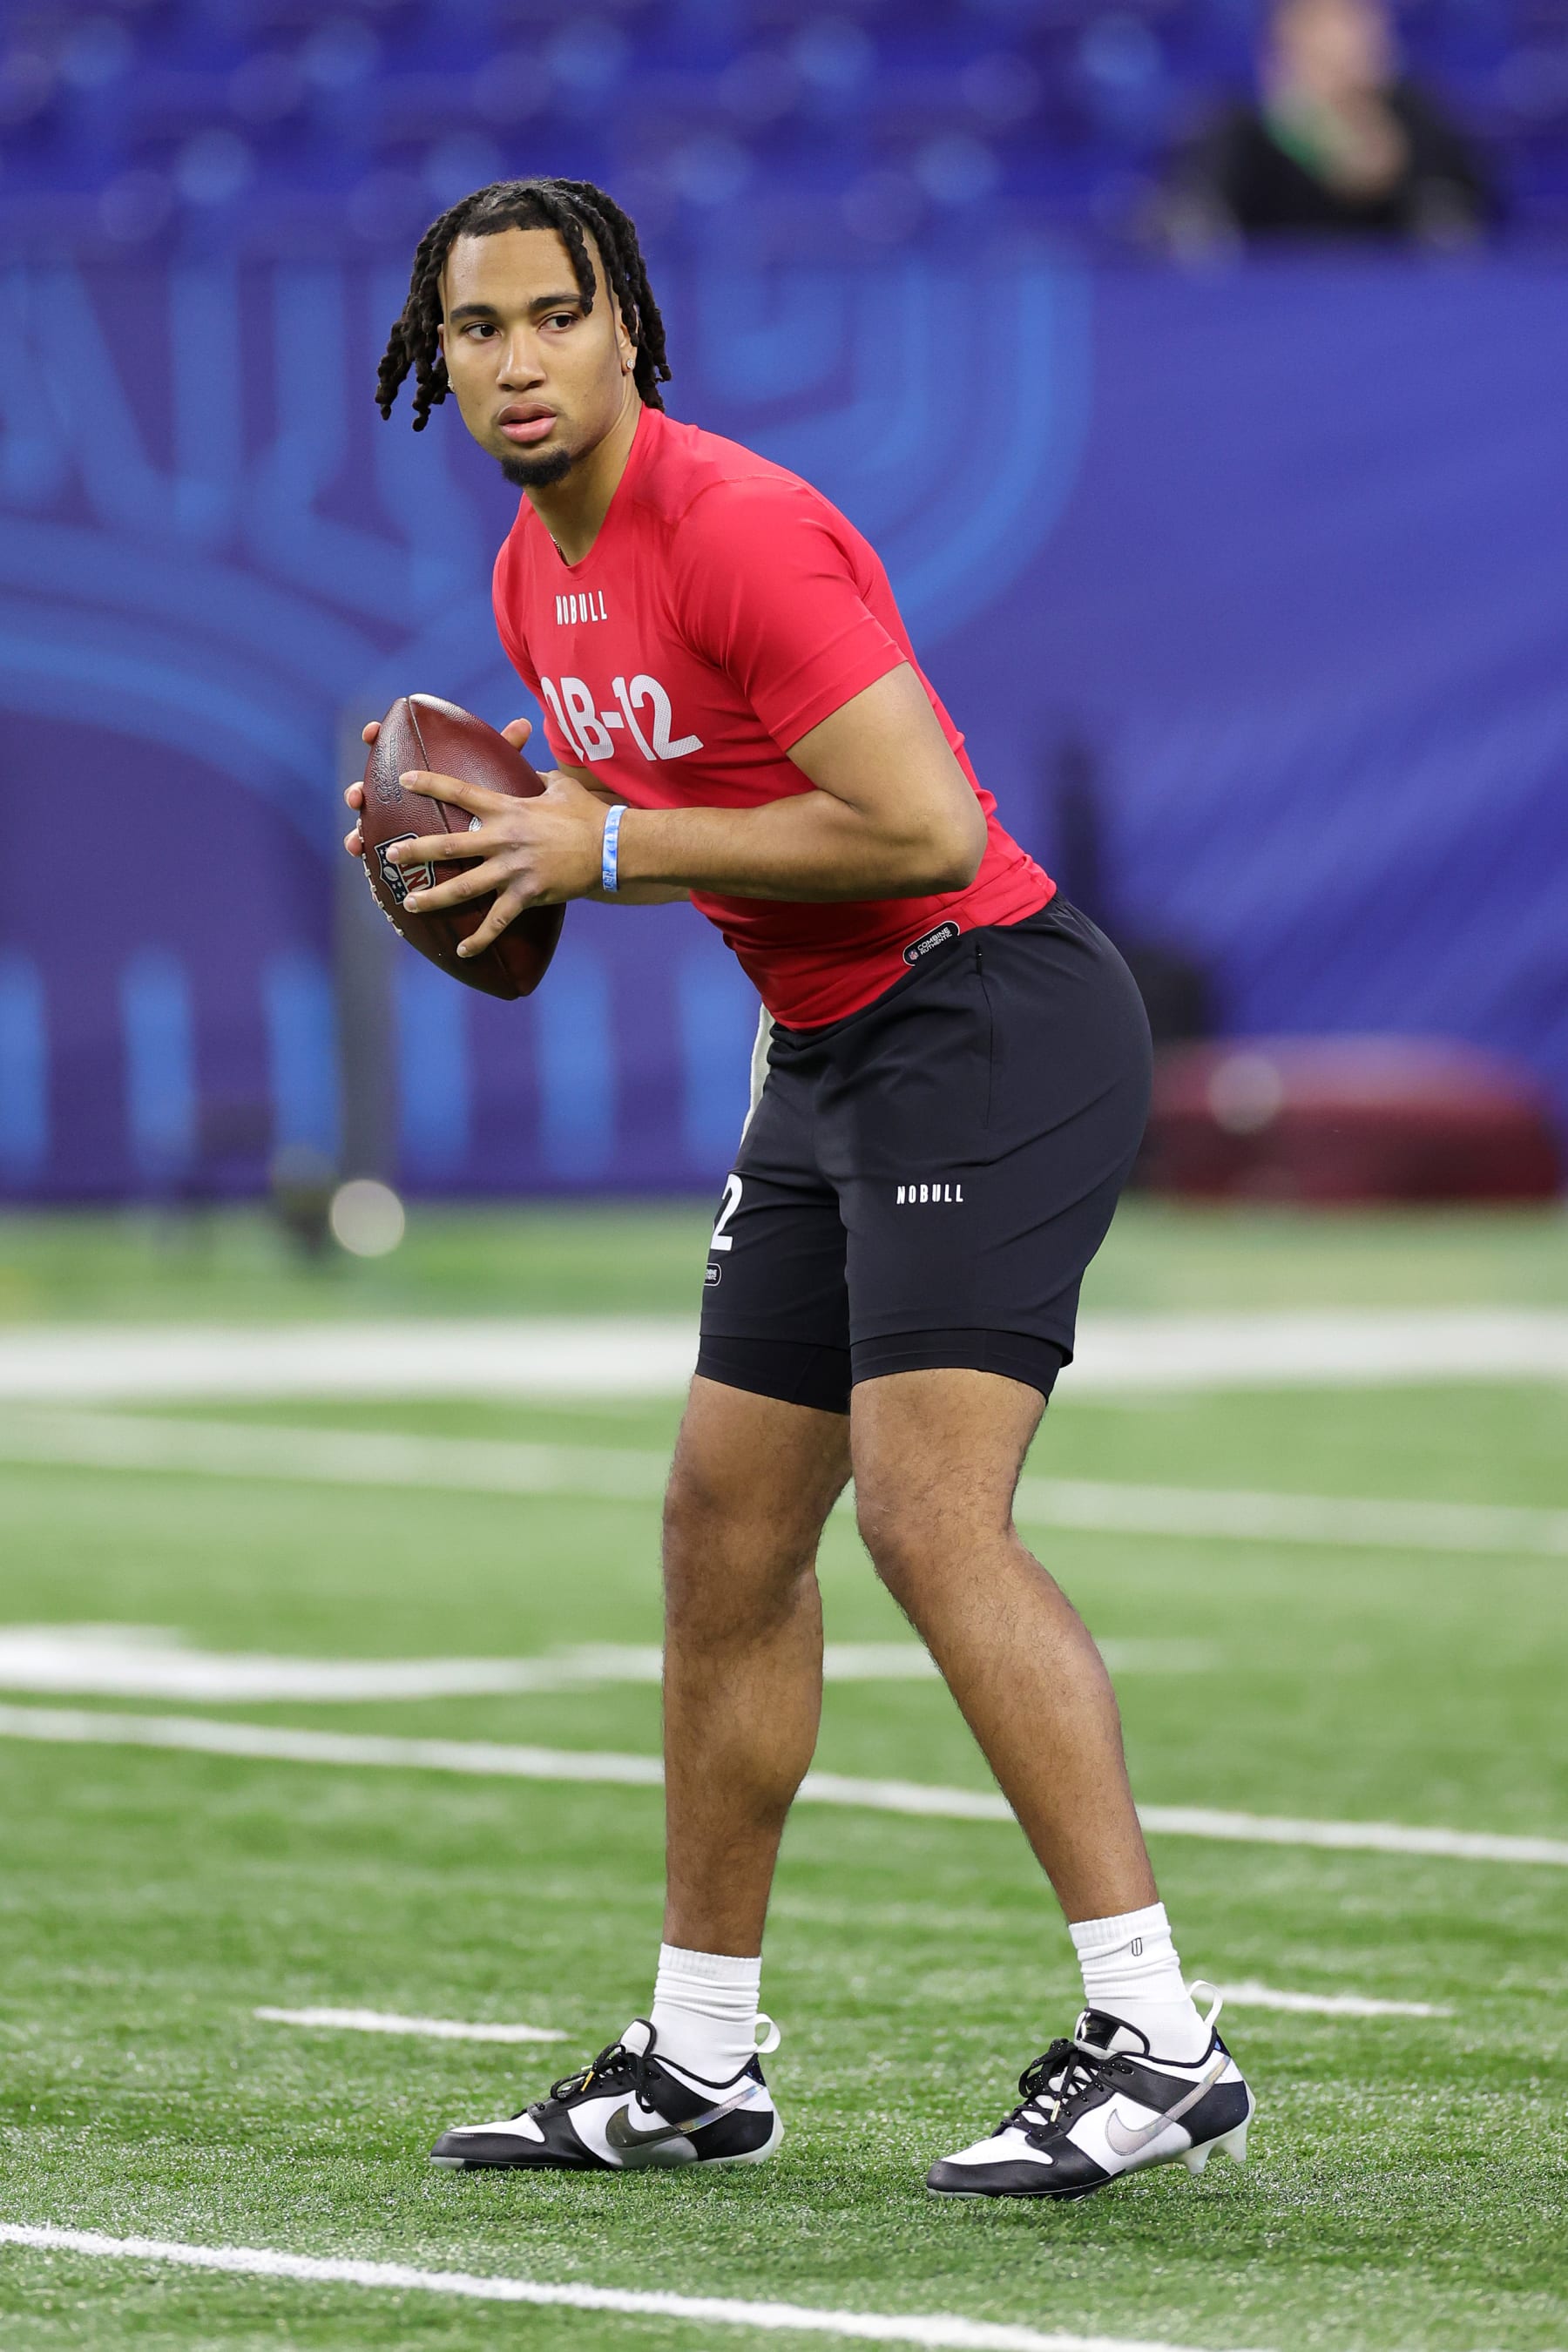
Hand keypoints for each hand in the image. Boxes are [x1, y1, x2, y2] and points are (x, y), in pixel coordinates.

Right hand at [341, 716, 535, 859]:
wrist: (497, 846)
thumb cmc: (494, 806)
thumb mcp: (500, 779)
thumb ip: (506, 753)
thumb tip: (524, 724)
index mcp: (423, 774)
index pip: (396, 750)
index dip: (379, 737)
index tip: (372, 732)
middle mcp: (404, 799)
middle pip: (375, 791)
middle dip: (360, 790)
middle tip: (358, 796)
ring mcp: (400, 826)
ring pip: (371, 826)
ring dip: (358, 830)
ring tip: (357, 840)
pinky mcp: (403, 855)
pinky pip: (381, 858)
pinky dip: (369, 858)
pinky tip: (366, 866)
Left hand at [382, 756, 608, 956]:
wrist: (612, 846)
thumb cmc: (587, 814)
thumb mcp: (560, 786)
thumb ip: (536, 777)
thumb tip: (528, 769)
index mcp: (508, 809)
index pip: (461, 792)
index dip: (431, 784)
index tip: (403, 780)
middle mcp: (504, 839)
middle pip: (450, 846)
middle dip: (417, 852)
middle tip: (391, 857)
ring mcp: (514, 869)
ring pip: (465, 887)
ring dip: (435, 897)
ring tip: (411, 903)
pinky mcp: (528, 895)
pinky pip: (498, 921)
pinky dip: (480, 938)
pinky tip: (462, 950)